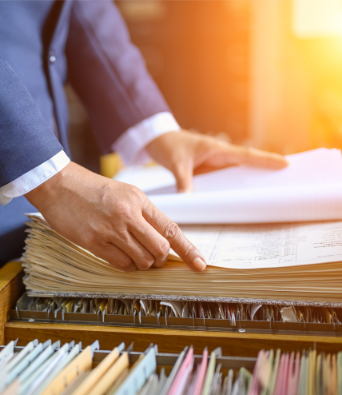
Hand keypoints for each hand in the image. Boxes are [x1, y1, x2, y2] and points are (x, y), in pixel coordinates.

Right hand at [25, 162, 205, 271]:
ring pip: (142, 260)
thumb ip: (141, 214)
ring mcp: (111, 229)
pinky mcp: (94, 241)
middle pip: (160, 249)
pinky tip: (116, 255)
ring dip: (141, 264)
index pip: (171, 229)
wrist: (58, 184)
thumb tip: (160, 240)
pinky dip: (125, 265)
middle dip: (160, 260)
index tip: (201, 265)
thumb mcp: (122, 193)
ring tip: (131, 254)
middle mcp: (128, 214)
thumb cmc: (89, 189)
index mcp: (138, 200)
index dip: (188, 250)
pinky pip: (120, 263)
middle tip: (152, 259)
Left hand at [145, 130, 288, 192]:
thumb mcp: (176, 163)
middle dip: (265, 174)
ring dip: (248, 185)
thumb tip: (188, 199)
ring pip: (236, 176)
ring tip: (268, 198)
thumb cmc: (168, 145)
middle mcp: (219, 157)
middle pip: (247, 166)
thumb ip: (183, 181)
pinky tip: (236, 203)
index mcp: (216, 149)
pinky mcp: (207, 173)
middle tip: (286, 185)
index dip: (265, 160)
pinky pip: (222, 183)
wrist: (157, 140)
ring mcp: (214, 166)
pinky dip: (230, 191)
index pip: (245, 155)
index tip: (285, 164)